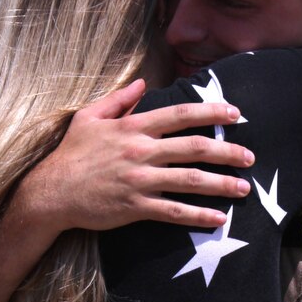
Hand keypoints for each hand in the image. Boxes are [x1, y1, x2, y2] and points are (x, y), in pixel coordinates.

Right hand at [25, 79, 254, 231]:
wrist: (52, 193)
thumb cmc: (72, 154)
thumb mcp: (89, 117)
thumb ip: (119, 99)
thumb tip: (144, 83)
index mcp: (133, 127)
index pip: (180, 115)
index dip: (211, 111)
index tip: (235, 112)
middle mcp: (141, 151)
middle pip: (195, 148)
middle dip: (228, 151)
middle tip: (250, 157)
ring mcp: (140, 180)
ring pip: (190, 180)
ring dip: (222, 184)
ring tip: (244, 188)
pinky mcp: (136, 206)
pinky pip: (174, 211)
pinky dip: (199, 215)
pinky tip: (219, 218)